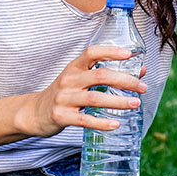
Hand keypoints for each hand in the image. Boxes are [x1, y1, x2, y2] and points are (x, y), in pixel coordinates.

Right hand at [21, 45, 147, 137]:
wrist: (35, 112)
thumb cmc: (64, 93)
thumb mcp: (80, 79)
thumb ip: (105, 73)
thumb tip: (140, 71)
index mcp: (74, 67)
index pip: (91, 52)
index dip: (110, 51)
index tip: (128, 54)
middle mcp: (68, 80)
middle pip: (99, 76)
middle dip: (124, 80)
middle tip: (142, 87)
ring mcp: (64, 98)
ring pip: (95, 98)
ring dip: (118, 102)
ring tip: (135, 104)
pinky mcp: (61, 116)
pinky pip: (85, 120)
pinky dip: (102, 122)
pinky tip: (115, 124)